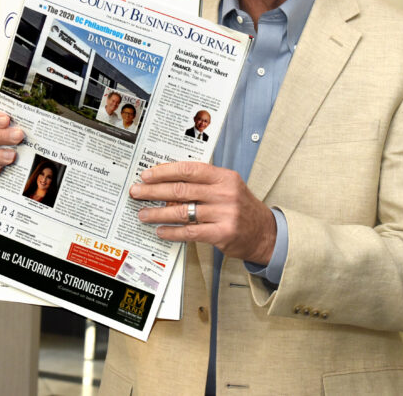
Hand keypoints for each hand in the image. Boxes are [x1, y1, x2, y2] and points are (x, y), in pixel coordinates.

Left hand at [129, 162, 275, 264]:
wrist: (265, 233)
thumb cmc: (242, 208)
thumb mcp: (228, 187)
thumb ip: (203, 183)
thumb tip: (168, 183)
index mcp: (224, 177)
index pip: (189, 169)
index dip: (164, 171)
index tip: (147, 175)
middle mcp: (224, 192)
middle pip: (181, 189)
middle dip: (154, 191)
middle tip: (137, 192)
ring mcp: (224, 213)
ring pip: (182, 211)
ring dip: (158, 213)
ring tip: (144, 214)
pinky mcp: (222, 233)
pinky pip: (190, 231)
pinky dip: (172, 231)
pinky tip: (161, 230)